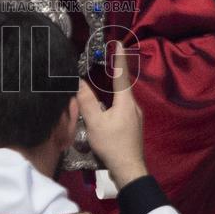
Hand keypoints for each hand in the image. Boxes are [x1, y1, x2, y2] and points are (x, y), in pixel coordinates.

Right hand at [77, 42, 146, 189]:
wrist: (129, 170)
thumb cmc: (112, 145)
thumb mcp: (96, 123)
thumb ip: (87, 102)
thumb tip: (79, 83)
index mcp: (126, 102)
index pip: (121, 75)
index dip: (119, 59)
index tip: (118, 43)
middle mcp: (134, 107)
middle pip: (123, 86)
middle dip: (115, 73)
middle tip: (107, 60)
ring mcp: (135, 118)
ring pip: (123, 99)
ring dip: (113, 90)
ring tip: (104, 82)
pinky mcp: (133, 128)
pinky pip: (122, 109)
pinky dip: (114, 102)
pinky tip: (107, 108)